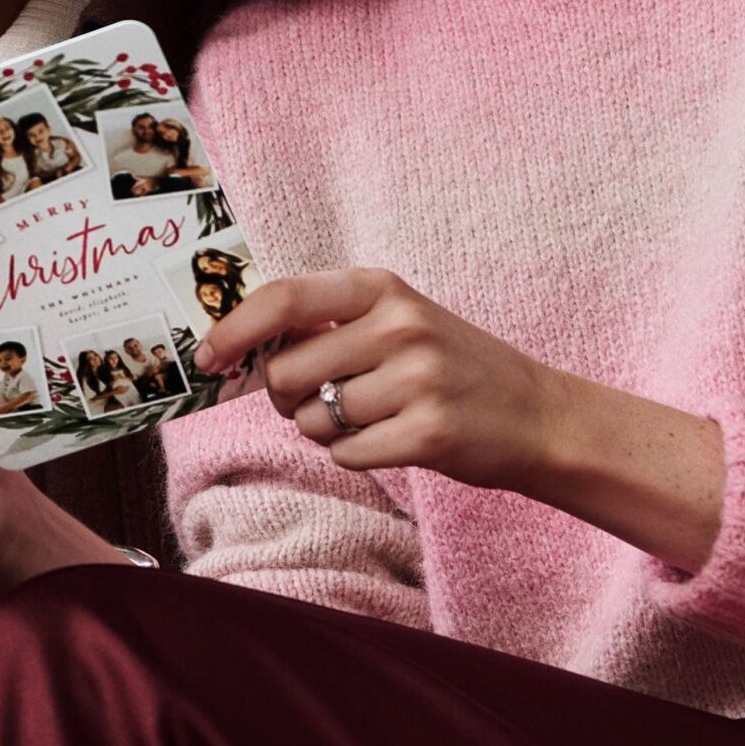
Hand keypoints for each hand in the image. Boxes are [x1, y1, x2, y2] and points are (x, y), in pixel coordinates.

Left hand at [199, 267, 571, 490]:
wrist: (538, 415)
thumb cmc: (450, 368)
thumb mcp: (396, 321)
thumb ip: (327, 325)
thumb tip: (241, 347)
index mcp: (382, 289)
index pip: (284, 298)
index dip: (234, 329)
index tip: (205, 356)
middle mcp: (399, 327)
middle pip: (286, 372)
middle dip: (287, 398)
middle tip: (324, 399)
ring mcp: (417, 380)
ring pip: (314, 420)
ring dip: (327, 431)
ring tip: (374, 418)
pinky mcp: (429, 434)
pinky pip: (347, 455)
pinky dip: (356, 456)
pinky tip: (392, 441)